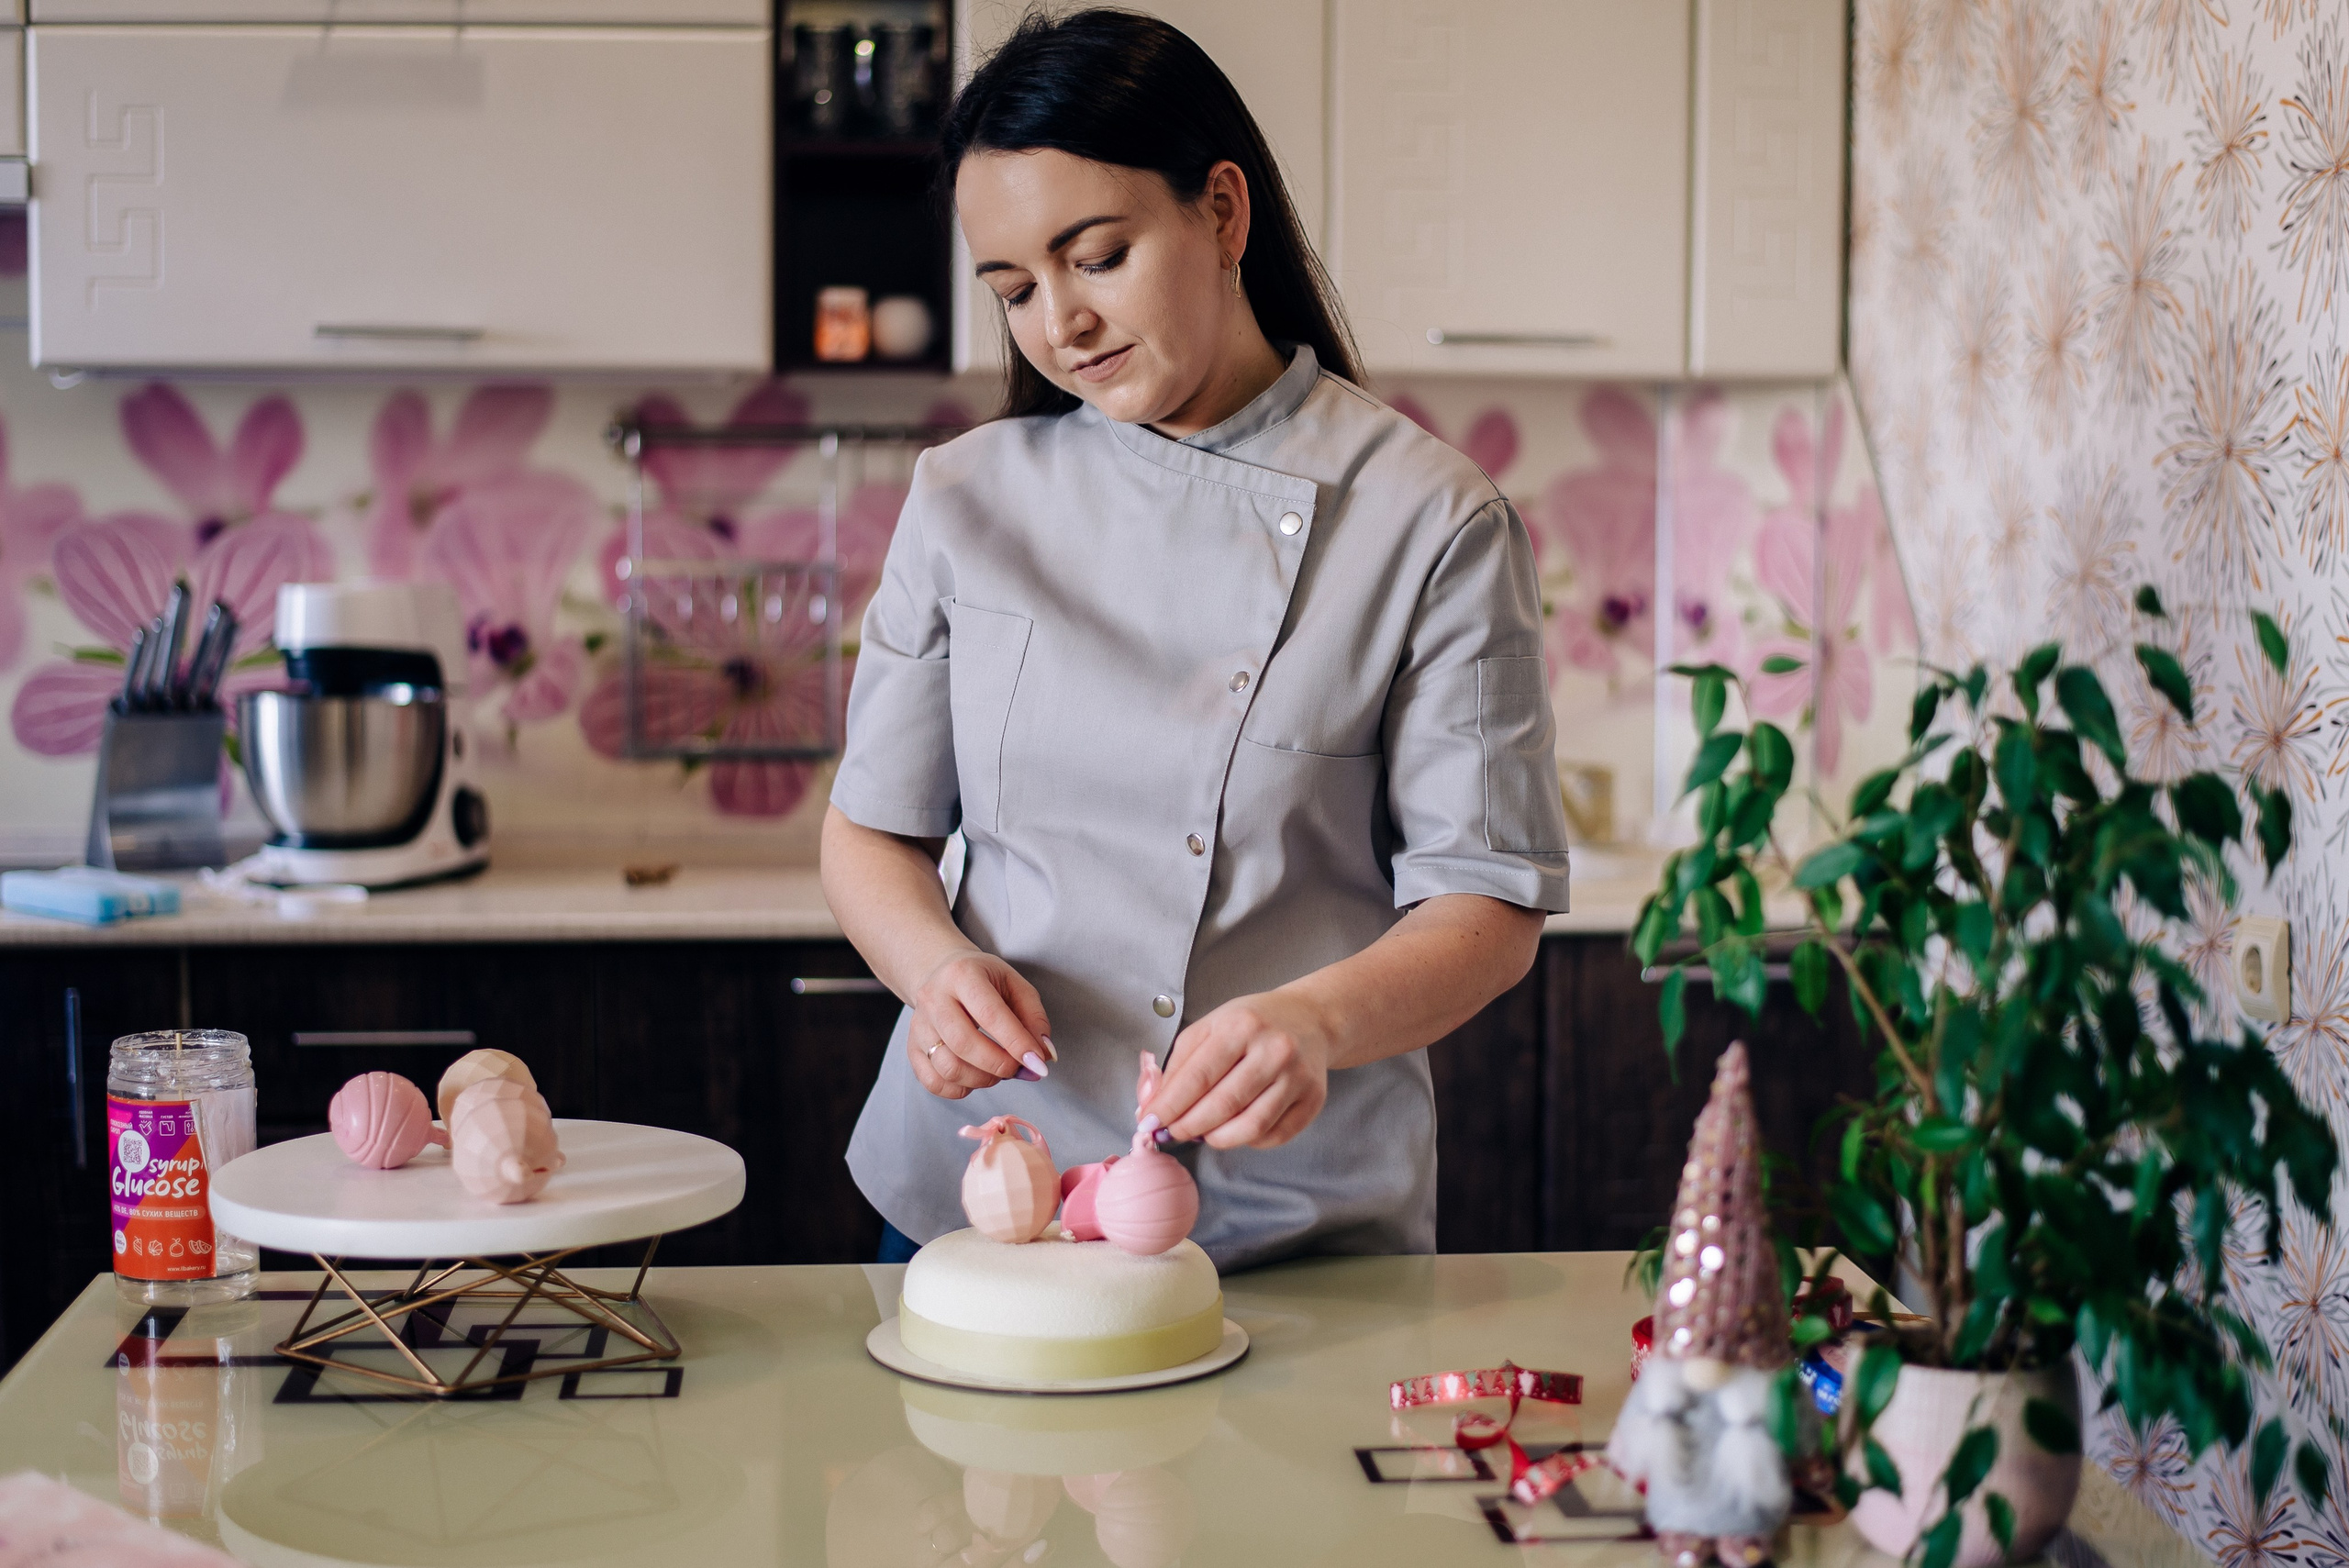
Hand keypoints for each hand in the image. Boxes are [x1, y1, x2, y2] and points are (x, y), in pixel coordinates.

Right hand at [907, 951, 1053, 1100]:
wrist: (942, 973)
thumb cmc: (985, 981)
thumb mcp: (1016, 986)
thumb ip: (1034, 1019)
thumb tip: (1044, 1056)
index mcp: (963, 974)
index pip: (990, 1014)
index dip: (1016, 1043)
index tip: (1037, 1063)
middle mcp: (934, 998)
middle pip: (964, 1044)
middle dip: (999, 1065)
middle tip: (1018, 1068)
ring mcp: (919, 1024)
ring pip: (948, 1067)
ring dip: (982, 1079)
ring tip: (998, 1071)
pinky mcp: (912, 1047)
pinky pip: (933, 1082)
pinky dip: (960, 1089)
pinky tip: (976, 1077)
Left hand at [1146, 990, 1330, 1148]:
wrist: (1309, 1019)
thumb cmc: (1252, 1024)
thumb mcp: (1210, 1027)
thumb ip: (1178, 1064)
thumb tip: (1152, 1107)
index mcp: (1242, 1025)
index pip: (1198, 1077)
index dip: (1170, 1106)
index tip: (1150, 1123)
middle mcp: (1275, 1050)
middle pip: (1223, 1105)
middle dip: (1189, 1126)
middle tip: (1173, 1132)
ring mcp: (1298, 1076)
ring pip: (1250, 1127)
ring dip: (1217, 1138)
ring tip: (1204, 1132)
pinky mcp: (1313, 1099)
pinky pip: (1274, 1136)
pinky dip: (1248, 1141)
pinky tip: (1236, 1128)